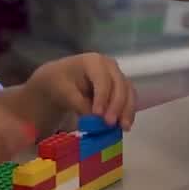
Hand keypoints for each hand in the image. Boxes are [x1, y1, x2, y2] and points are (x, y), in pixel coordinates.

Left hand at [12, 53, 136, 131]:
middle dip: (117, 105)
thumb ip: (79, 103)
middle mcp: (110, 66)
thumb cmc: (59, 82)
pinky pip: (129, 99)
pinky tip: (124, 126)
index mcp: (93, 61)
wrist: (60, 81)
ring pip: (128, 92)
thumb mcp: (64, 91)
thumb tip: (95, 119)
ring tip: (124, 128)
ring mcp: (117, 76)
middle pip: (119, 84)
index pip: (102, 79)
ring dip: (127, 110)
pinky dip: (128, 112)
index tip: (98, 115)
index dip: (102, 97)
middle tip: (110, 124)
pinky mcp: (120, 88)